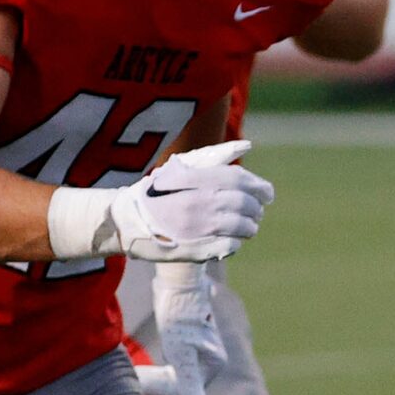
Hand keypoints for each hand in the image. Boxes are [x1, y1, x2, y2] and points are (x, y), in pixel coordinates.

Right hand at [107, 139, 274, 261]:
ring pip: (242, 227)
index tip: (268, 194)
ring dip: (250, 227)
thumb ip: (216, 156)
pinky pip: (231, 246)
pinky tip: (229, 239)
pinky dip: (235, 242)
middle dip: (256, 209)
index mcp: (198, 179)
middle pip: (245, 205)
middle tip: (257, 211)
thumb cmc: (158, 191)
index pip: (241, 180)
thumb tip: (247, 146)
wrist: (126, 221)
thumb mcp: (182, 167)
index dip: (260, 187)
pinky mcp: (197, 249)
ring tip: (246, 227)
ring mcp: (200, 227)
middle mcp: (201, 202)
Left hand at [132, 259, 226, 394]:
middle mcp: (211, 359)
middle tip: (131, 378)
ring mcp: (201, 349)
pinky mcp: (189, 338)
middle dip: (154, 384)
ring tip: (133, 373)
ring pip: (174, 373)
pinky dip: (156, 366)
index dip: (156, 390)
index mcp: (214, 364)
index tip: (134, 381)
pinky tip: (140, 364)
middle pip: (179, 383)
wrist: (179, 279)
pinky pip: (172, 362)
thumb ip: (189, 384)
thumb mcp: (181, 353)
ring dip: (154, 377)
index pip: (183, 391)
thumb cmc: (180, 316)